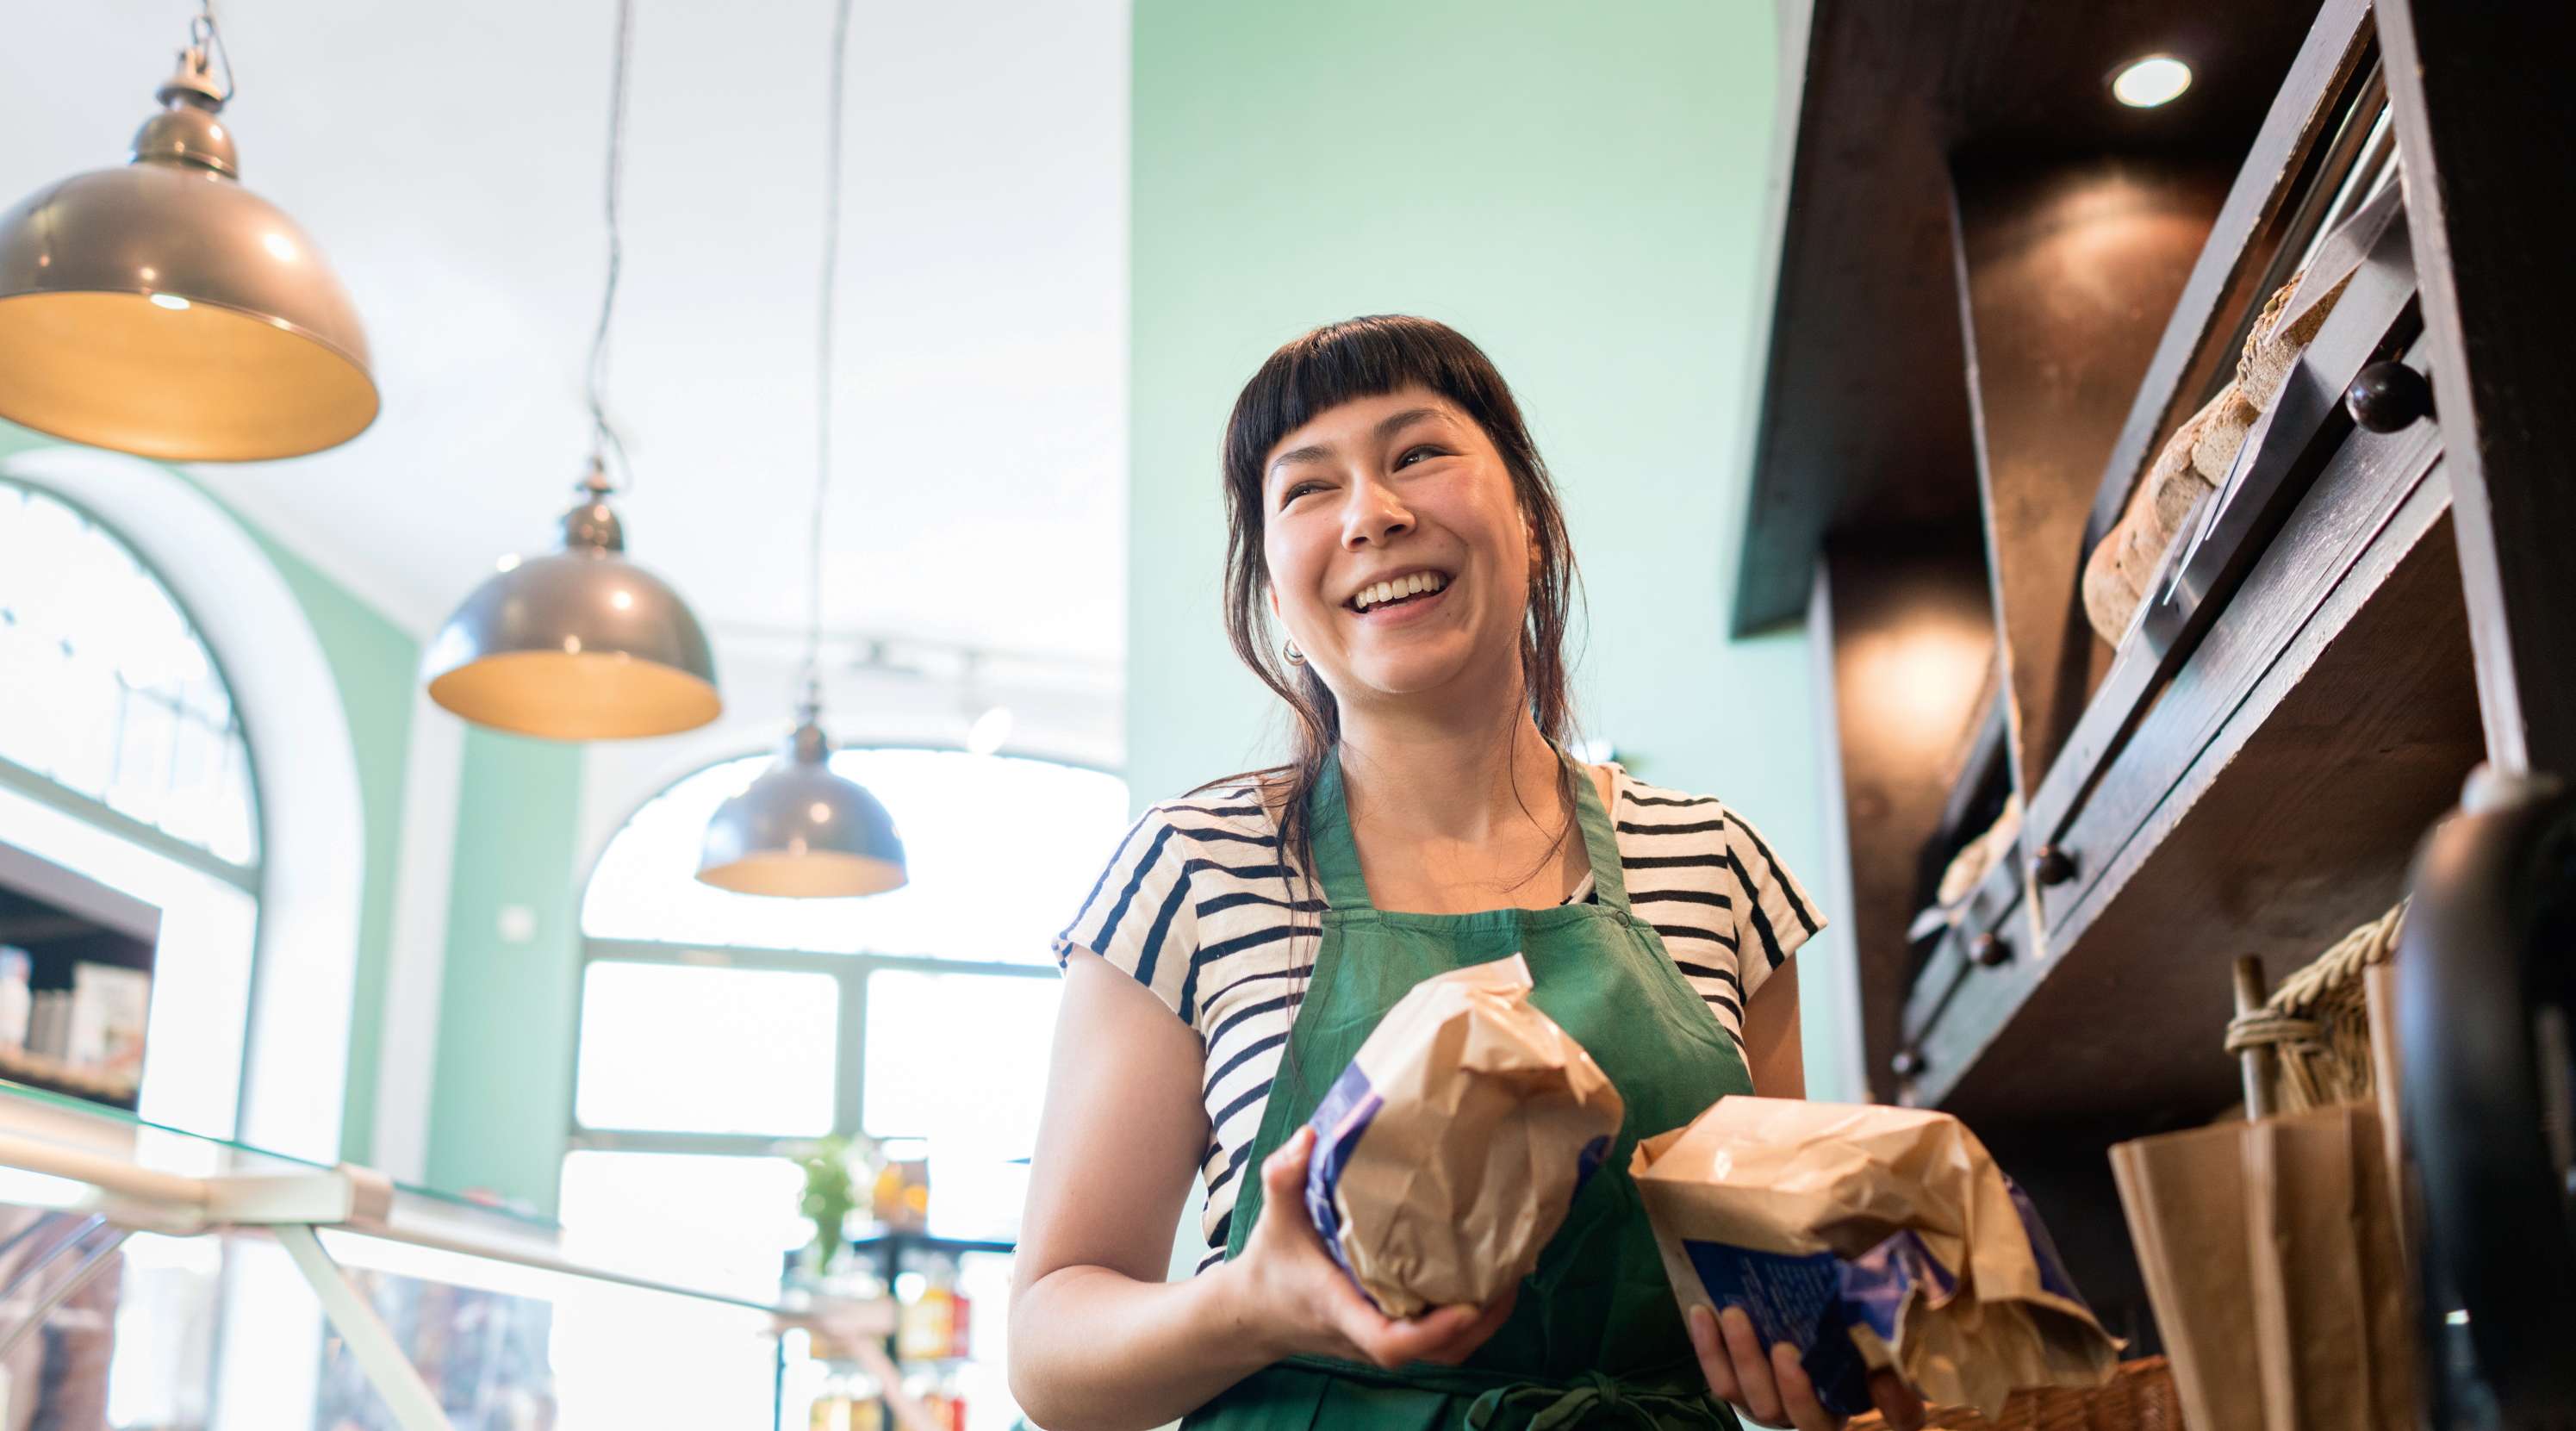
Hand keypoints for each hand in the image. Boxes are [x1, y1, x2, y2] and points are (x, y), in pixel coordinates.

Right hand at [1226, 1127, 1517, 1370]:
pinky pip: (1442, 1342)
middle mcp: (1369, 1334)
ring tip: (1512, 1272)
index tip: (1470, 1304)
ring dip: (1485, 1321)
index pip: (1390, 1342)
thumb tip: (1310, 1136)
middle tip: (1514, 1270)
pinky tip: (1489, 1279)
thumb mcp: (1274, 1217)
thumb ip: (1284, 1177)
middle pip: (1438, 1353)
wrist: (1258, 1311)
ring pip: (1447, 1352)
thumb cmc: (1272, 1264)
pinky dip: (1472, 1320)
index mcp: (1342, 1310)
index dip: (1434, 1331)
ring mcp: (1385, 1340)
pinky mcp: (1394, 1333)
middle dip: (1482, 1321)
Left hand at [1689, 1305, 1925, 1430]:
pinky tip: (1701, 1311)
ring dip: (1741, 1357)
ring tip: (1734, 1313)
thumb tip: (1888, 1350)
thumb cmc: (1836, 1315)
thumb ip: (1884, 1334)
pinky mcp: (1738, 1391)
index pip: (1897, 1416)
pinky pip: (1719, 1381)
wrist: (1784, 1309)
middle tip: (1785, 1347)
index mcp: (1855, 1396)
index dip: (1895, 1406)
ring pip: (1751, 1399)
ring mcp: (1771, 1406)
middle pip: (1799, 1415)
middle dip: (1791, 1387)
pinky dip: (1708, 1348)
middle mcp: (1814, 1415)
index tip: (1881, 1378)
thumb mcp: (1866, 1323)